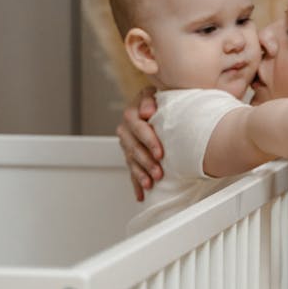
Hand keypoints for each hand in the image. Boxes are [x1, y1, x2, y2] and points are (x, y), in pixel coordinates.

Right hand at [116, 86, 162, 200]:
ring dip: (141, 174)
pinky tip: (141, 195)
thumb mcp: (156, 94)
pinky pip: (131, 171)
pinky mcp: (130, 155)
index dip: (149, 141)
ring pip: (132, 161)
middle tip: (158, 173)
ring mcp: (127, 143)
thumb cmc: (161, 100)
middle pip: (134, 148)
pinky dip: (136, 183)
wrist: (156, 106)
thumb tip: (146, 111)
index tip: (160, 153)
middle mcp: (126, 129)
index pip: (138, 128)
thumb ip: (150, 99)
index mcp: (132, 113)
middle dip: (146, 162)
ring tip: (151, 184)